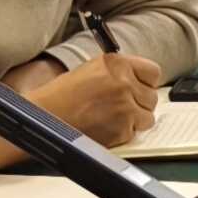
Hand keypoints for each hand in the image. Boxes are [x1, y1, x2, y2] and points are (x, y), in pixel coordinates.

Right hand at [15, 51, 163, 149]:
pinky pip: (134, 133)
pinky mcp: (122, 129)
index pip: (153, 72)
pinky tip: (106, 128)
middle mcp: (124, 83)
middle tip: (122, 107)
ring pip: (148, 117)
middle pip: (152, 97)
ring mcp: (125, 107)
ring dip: (135, 120)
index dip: (147, 83)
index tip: (141, 88)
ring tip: (114, 119)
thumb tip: (139, 82)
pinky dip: (123, 134)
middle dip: (140, 104)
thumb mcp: (93, 70)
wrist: (44, 116)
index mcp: (117, 63)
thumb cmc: (61, 95)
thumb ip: (119, 73)